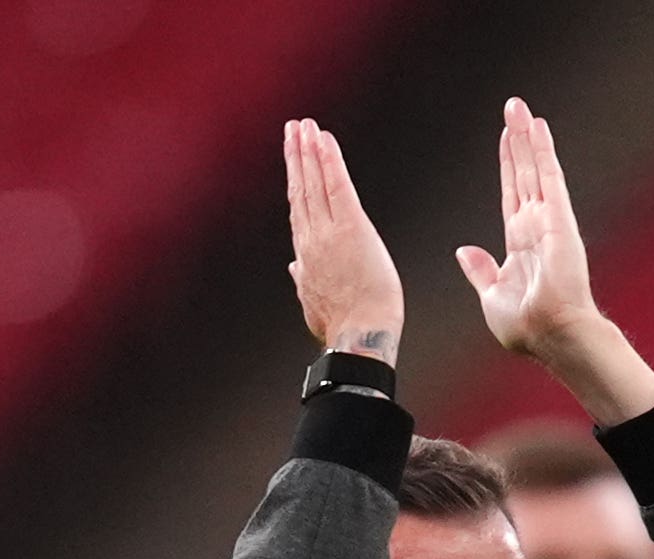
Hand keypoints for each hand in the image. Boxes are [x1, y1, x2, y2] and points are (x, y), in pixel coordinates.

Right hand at [284, 118, 402, 364]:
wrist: (360, 336)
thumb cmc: (346, 326)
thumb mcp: (314, 305)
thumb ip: (304, 282)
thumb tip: (295, 269)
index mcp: (307, 258)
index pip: (299, 212)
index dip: (295, 183)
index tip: (293, 162)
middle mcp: (312, 240)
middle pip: (301, 190)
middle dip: (297, 157)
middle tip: (293, 129)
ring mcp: (329, 233)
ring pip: (315, 184)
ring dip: (309, 151)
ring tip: (304, 126)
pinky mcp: (351, 228)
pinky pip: (337, 186)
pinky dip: (330, 161)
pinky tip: (325, 140)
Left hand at [454, 98, 600, 359]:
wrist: (548, 334)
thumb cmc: (525, 326)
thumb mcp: (491, 296)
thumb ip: (481, 271)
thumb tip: (465, 250)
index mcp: (519, 244)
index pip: (511, 195)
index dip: (508, 165)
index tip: (505, 140)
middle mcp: (534, 227)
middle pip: (523, 174)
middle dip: (517, 141)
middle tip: (513, 108)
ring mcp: (548, 220)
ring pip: (534, 168)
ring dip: (527, 137)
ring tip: (519, 107)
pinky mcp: (558, 219)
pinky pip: (549, 177)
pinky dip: (543, 151)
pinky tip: (538, 126)